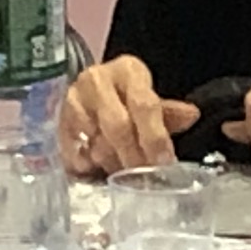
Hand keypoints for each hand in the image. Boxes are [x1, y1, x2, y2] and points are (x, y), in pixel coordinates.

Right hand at [59, 56, 199, 176]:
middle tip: (145, 178)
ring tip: (124, 176)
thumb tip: (191, 116)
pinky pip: (74, 151)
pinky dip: (87, 165)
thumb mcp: (148, 97)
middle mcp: (97, 80)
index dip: (155, 137)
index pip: (144, 104)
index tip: (165, 163)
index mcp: (128, 70)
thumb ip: (168, 112)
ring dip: (112, 163)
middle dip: (134, 156)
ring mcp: (74, 99)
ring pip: (96, 142)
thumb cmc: (126, 95)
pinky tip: (97, 169)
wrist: (91, 88)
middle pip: (118, 125)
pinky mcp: (59, 120)